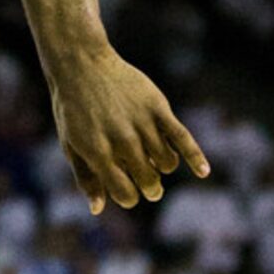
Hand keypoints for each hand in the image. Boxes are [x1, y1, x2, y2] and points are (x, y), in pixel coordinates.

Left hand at [50, 44, 209, 212]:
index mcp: (98, 151)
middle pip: (149, 180)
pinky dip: (194, 156)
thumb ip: (85, 178)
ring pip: (166, 162)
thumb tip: (98, 210)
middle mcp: (121, 139)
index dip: (129, 196)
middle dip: (149, 185)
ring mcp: (140, 122)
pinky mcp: (156, 106)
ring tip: (152, 158)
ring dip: (162, 167)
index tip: (127, 188)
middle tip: (148, 180)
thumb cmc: (72, 107)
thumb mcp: (70, 143)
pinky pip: (181, 137)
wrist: (80, 63)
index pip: (126, 194)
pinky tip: (203, 171)